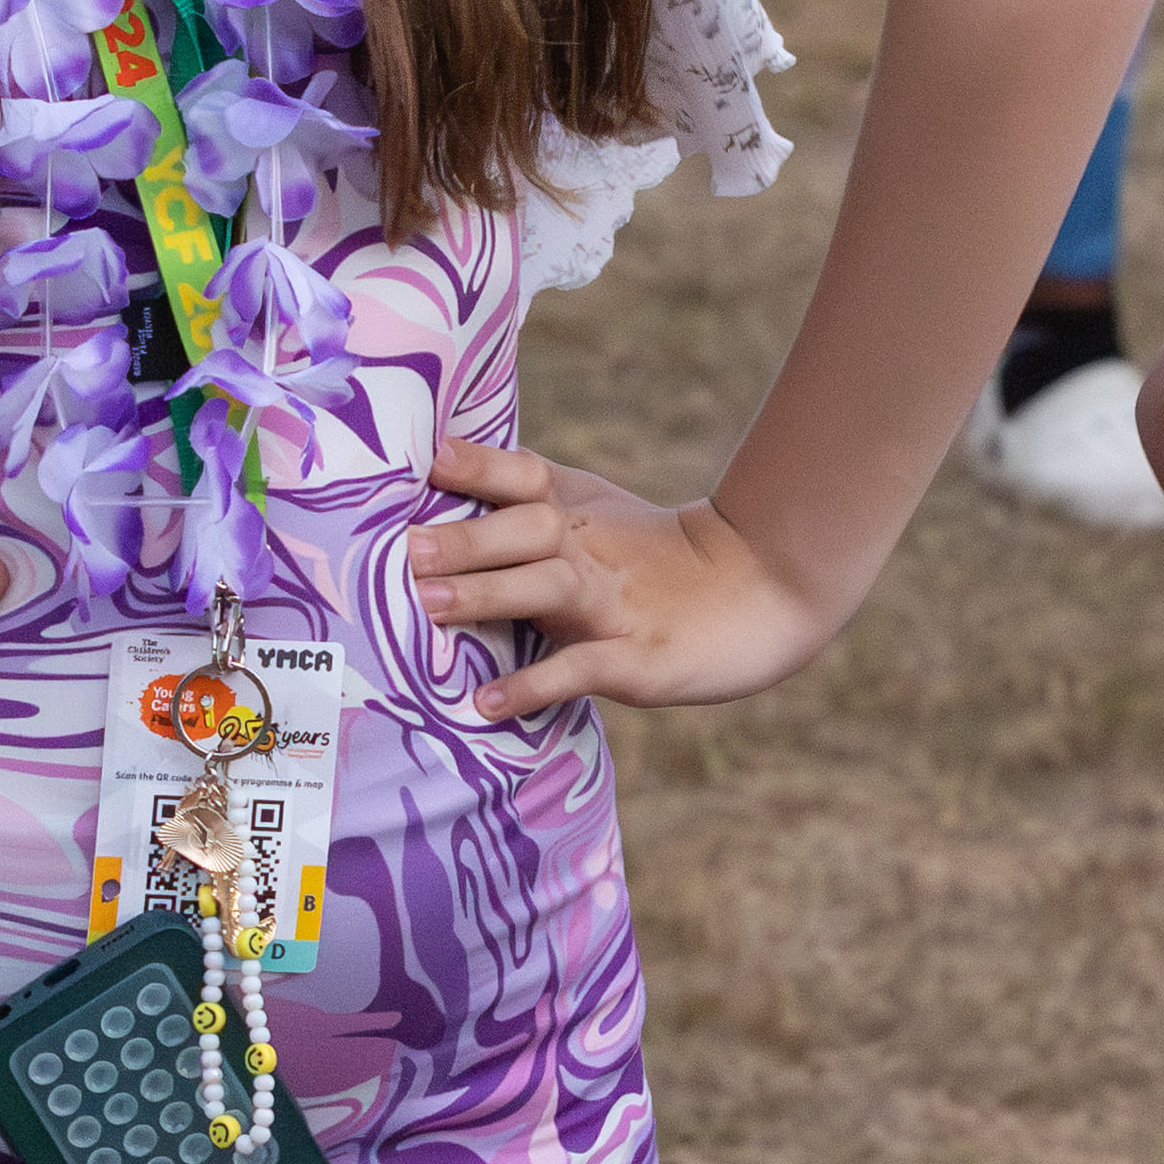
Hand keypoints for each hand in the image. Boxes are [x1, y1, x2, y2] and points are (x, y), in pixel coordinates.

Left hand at [409, 436, 843, 709]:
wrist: (759, 588)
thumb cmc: (658, 556)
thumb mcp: (598, 512)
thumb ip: (528, 505)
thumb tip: (438, 495)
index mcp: (578, 509)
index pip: (523, 475)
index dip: (479, 465)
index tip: (431, 459)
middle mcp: (590, 549)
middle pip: (525, 530)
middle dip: (466, 539)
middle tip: (405, 548)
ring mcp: (612, 604)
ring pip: (545, 589)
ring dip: (486, 594)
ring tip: (427, 606)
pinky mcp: (634, 658)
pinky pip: (577, 669)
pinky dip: (532, 685)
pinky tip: (487, 704)